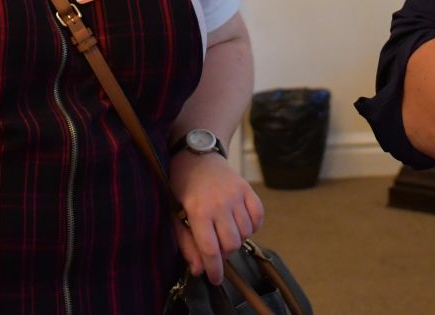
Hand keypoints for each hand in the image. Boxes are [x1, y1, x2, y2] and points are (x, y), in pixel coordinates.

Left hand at [170, 150, 265, 285]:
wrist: (197, 155)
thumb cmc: (182, 187)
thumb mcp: (175, 214)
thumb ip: (186, 243)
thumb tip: (198, 270)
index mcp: (198, 211)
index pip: (210, 250)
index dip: (214, 269)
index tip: (215, 279)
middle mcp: (219, 204)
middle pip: (231, 244)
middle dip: (225, 254)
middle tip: (216, 250)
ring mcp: (236, 195)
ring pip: (245, 232)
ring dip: (237, 239)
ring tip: (225, 233)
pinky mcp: (247, 189)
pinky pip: (258, 216)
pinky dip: (252, 226)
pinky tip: (240, 224)